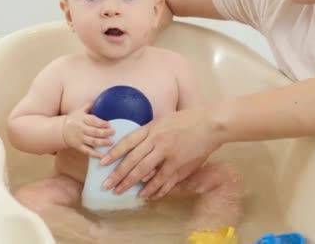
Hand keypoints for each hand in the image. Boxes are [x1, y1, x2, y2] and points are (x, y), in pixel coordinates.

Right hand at [61, 101, 114, 157]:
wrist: (61, 131)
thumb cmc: (74, 119)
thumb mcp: (79, 111)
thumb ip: (88, 106)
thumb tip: (97, 98)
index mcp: (82, 119)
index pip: (92, 120)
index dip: (101, 123)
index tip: (110, 124)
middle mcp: (80, 129)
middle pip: (94, 131)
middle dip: (104, 132)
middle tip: (114, 132)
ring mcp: (79, 138)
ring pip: (92, 141)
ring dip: (102, 142)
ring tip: (111, 142)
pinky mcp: (78, 147)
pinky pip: (87, 151)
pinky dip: (95, 154)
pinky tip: (103, 156)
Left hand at [100, 106, 220, 198]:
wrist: (211, 124)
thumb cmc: (189, 120)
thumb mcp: (165, 120)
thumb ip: (151, 132)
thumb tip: (137, 144)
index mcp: (152, 128)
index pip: (128, 142)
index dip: (114, 153)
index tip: (103, 163)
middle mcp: (157, 141)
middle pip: (132, 160)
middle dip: (118, 174)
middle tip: (106, 185)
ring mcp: (168, 154)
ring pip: (144, 172)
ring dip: (130, 183)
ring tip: (119, 192)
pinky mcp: (179, 165)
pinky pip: (162, 180)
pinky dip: (152, 189)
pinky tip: (145, 195)